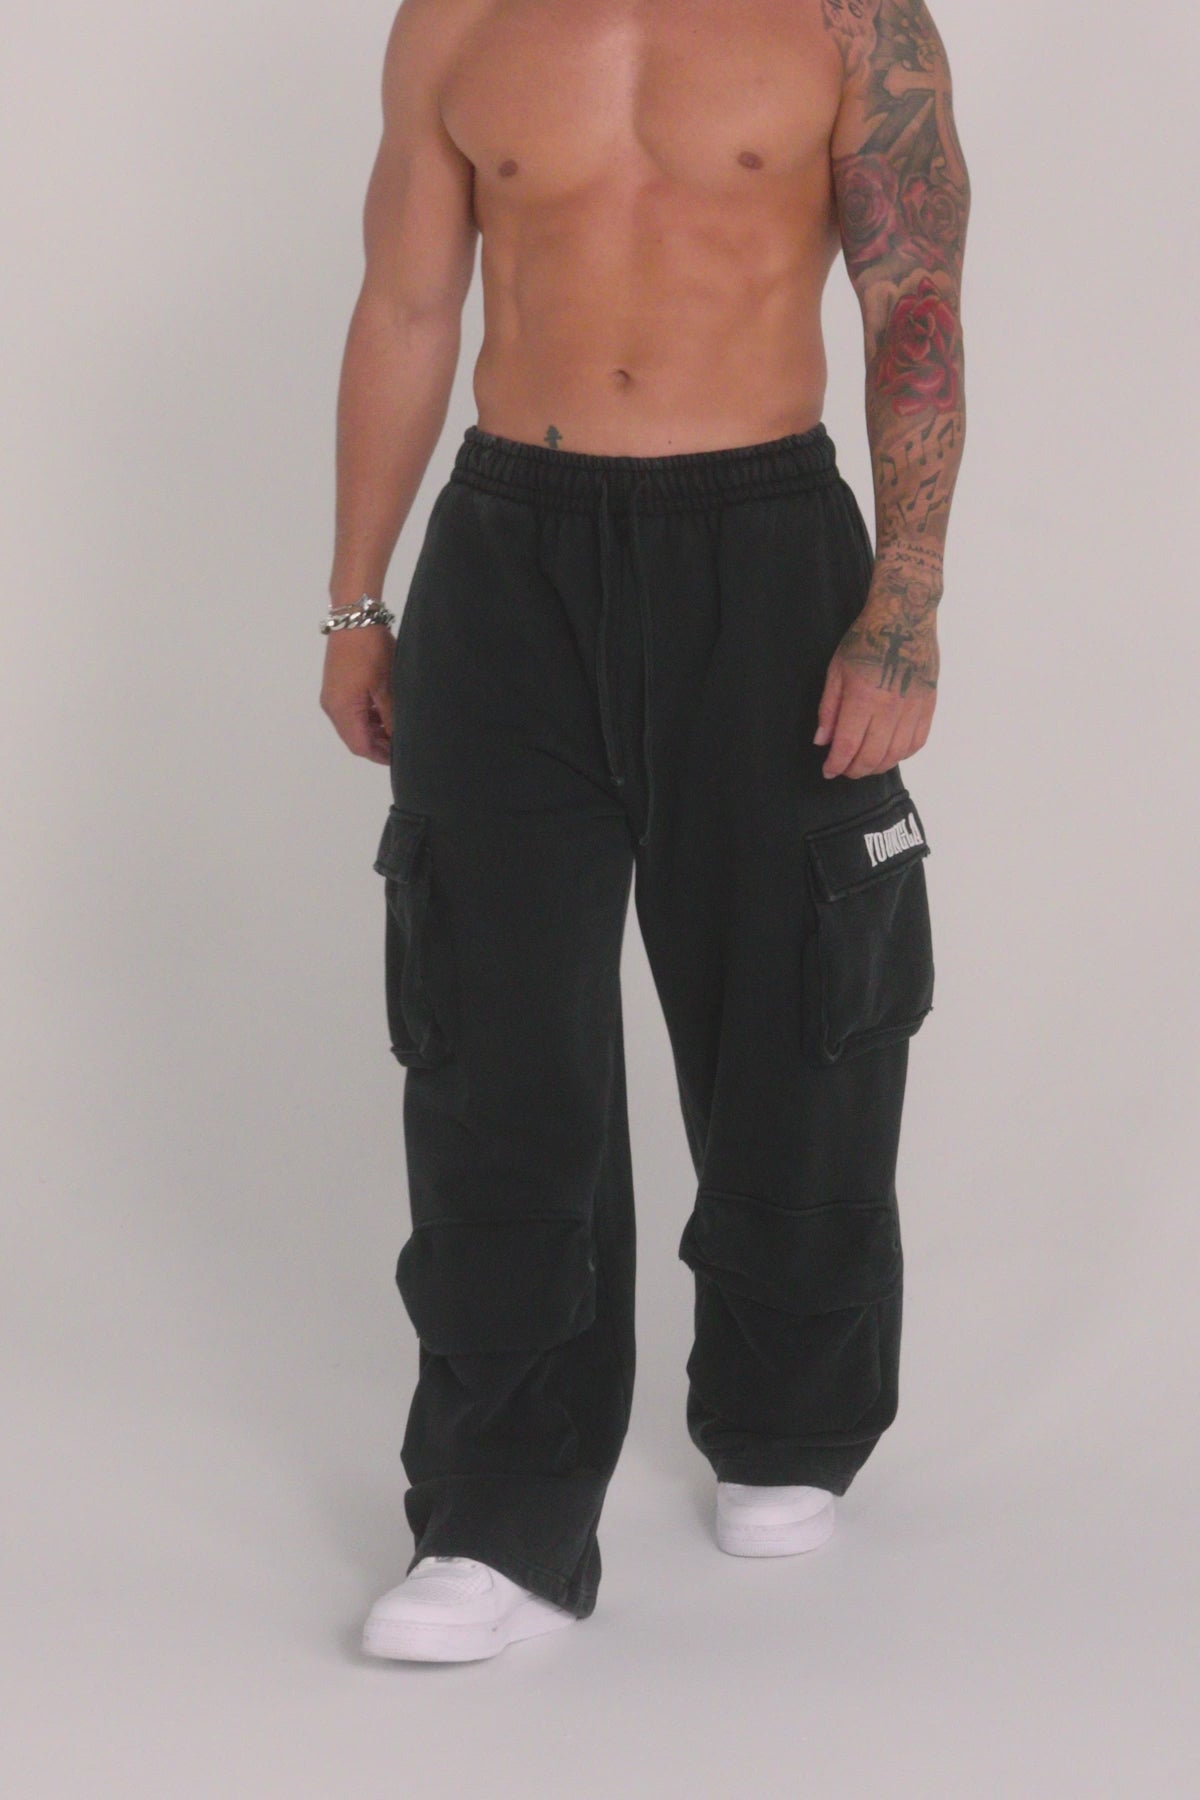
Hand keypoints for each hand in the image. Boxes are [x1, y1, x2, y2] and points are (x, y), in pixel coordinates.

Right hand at [319, 625, 394, 763]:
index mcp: (342, 710)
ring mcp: (333, 696)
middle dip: (378, 745)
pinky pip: (351, 711)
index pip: (360, 746)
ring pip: (353, 725)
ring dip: (374, 730)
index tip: (400, 757)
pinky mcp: (337, 686)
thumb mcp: (386, 687)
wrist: (355, 618)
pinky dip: (368, 717)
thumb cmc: (371, 652)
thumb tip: (397, 739)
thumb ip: (390, 716)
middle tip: (402, 743)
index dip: (380, 755)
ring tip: (397, 728)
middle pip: (355, 738)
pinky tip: (385, 712)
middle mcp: (332, 707)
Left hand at [813, 604, 937, 779]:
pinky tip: (889, 753)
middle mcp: (890, 707)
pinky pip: (917, 742)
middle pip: (872, 756)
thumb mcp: (837, 671)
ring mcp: (913, 708)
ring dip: (877, 766)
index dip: (836, 764)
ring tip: (864, 764)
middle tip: (844, 769)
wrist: (905, 618)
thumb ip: (829, 709)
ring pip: (896, 754)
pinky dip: (901, 755)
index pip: (848, 745)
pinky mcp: (928, 705)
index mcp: (863, 697)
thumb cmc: (866, 641)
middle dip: (854, 770)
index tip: (828, 770)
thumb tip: (823, 742)